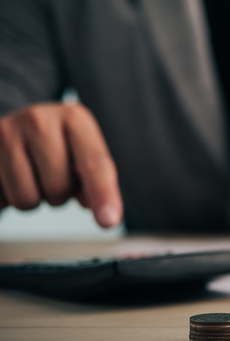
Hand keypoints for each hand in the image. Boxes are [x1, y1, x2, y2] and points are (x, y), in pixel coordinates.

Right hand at [0, 102, 122, 227]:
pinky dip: (7, 199)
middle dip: (59, 193)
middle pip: (59, 188)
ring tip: (30, 175)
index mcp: (74, 118)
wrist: (13, 128)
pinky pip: (2, 201)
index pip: (94, 163)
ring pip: (27, 199)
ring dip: (32, 198)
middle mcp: (39, 119)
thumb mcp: (81, 151)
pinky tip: (9, 178)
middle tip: (51, 175)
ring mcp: (5, 134)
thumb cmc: (54, 144)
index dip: (103, 194)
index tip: (109, 221)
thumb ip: (95, 180)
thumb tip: (104, 211)